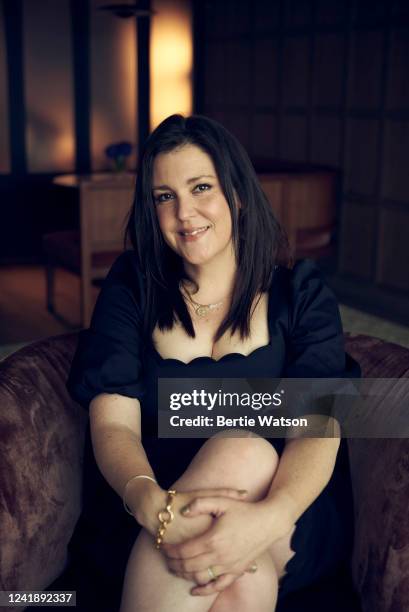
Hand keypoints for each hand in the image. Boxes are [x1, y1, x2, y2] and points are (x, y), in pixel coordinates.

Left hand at [162, 496, 288, 595]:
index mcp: (213, 539)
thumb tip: (183, 511)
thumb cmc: (244, 510)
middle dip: (173, 563)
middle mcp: (220, 556)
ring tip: (175, 568)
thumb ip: (200, 503)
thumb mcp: (222, 500)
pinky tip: (195, 590)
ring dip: (185, 575)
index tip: (163, 546)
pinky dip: (205, 590)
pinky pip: (218, 586)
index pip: (184, 551)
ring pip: (200, 577)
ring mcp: (229, 566)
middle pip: (188, 566)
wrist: (268, 522)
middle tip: (165, 558)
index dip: (170, 551)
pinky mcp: (237, 571)